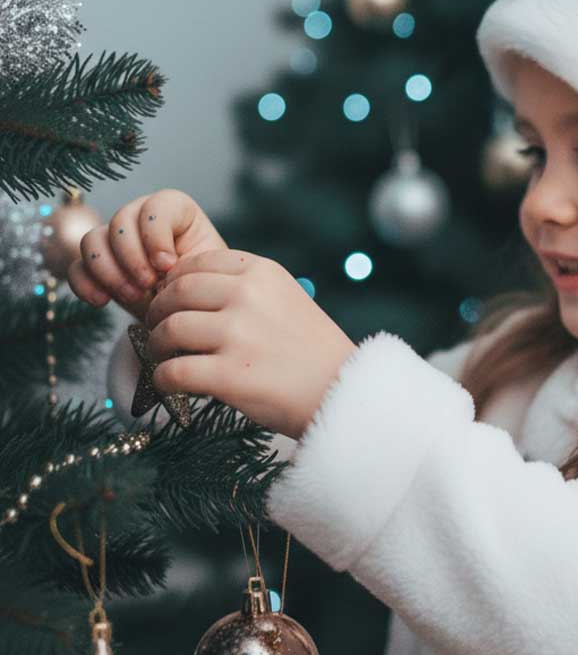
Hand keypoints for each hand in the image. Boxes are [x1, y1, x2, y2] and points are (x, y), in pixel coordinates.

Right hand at [67, 189, 227, 322]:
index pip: (156, 206)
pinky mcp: (97, 266)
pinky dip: (85, 284)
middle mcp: (141, 218)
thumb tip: (163, 268)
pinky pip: (76, 267)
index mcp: (176, 211)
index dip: (156, 235)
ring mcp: (115, 240)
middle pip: (120, 221)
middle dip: (132, 257)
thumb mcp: (206, 271)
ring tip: (133, 296)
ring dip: (109, 272)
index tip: (168, 265)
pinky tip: (102, 301)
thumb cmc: (203, 286)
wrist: (189, 311)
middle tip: (148, 285)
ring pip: (92, 240)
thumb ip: (189, 262)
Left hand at [142, 248, 357, 439]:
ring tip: (165, 357)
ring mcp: (238, 335)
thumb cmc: (312, 350)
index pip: (197, 263)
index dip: (175, 282)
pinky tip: (170, 384)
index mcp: (263, 272)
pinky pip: (172, 372)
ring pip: (169, 330)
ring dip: (157, 346)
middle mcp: (248, 296)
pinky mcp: (229, 375)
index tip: (172, 300)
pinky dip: (163, 380)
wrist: (342, 392)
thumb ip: (245, 288)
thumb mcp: (287, 298)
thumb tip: (185, 290)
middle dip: (158, 312)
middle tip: (157, 329)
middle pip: (176, 293)